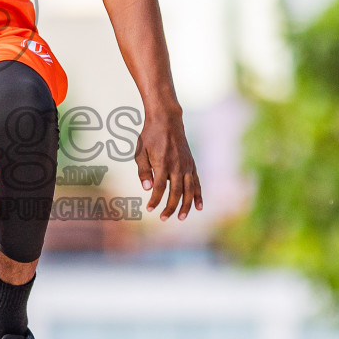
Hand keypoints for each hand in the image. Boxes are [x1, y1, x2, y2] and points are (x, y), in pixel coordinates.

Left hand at [135, 103, 202, 220]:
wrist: (167, 120)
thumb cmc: (150, 136)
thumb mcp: (140, 151)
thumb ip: (143, 171)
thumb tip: (147, 188)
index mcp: (163, 163)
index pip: (159, 188)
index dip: (155, 200)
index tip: (149, 209)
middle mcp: (177, 166)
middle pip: (176, 192)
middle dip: (170, 207)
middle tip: (163, 219)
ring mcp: (186, 165)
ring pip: (188, 190)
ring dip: (186, 205)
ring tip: (182, 218)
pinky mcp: (191, 164)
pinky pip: (197, 182)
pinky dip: (198, 195)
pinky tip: (199, 207)